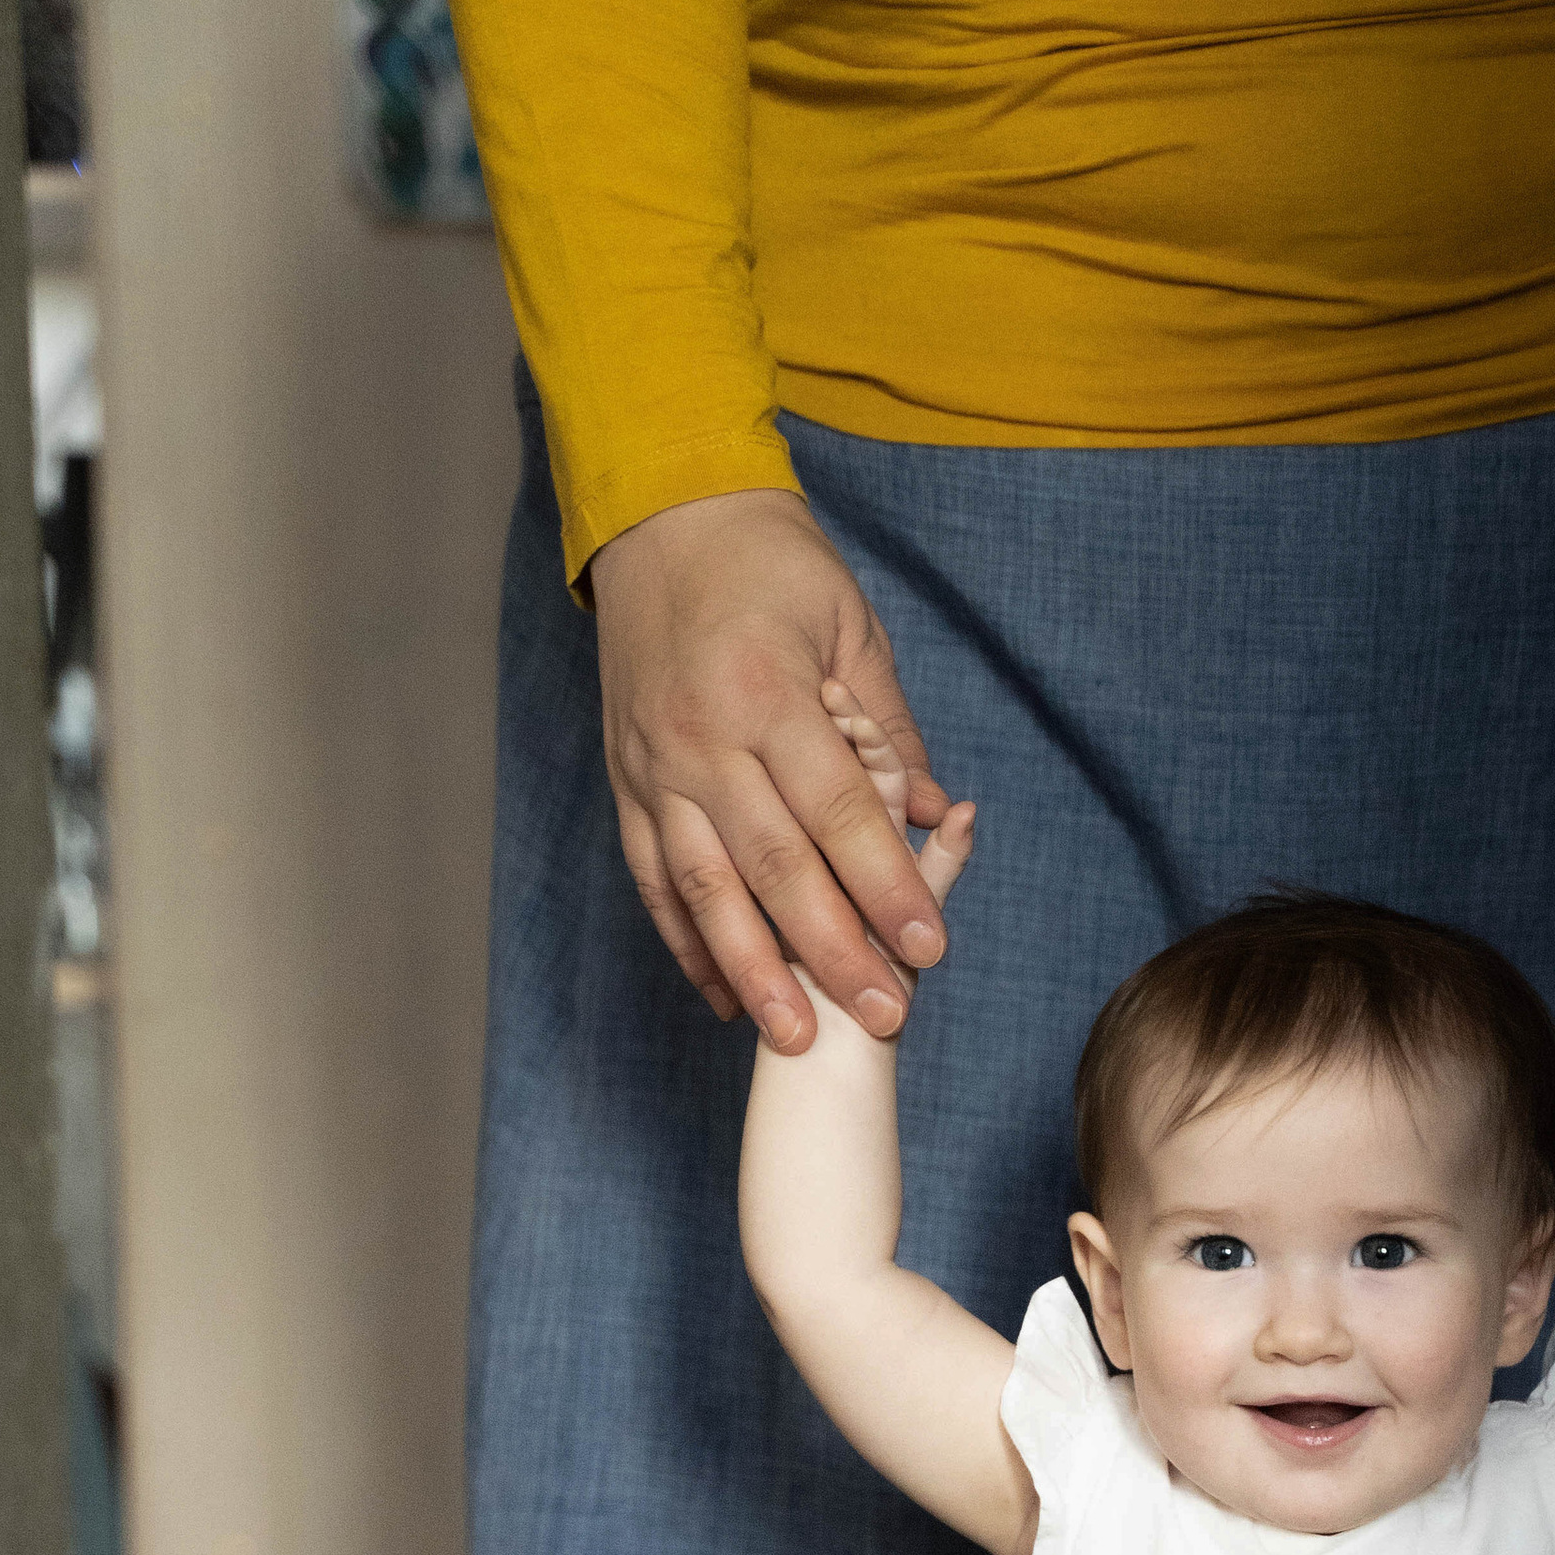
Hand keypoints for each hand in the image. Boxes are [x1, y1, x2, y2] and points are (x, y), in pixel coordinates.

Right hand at [589, 489, 951, 1049]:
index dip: (885, 885)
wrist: (660, 516)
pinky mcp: (625, 786)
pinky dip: (689, 947)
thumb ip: (884, 723)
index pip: (836, 811)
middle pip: (775, 866)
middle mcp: (702, 739)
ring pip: (706, 890)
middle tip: (885, 1014)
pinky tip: (726, 998)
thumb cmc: (769, 564)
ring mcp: (654, 768)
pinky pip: (654, 883)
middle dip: (834, 951)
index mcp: (765, 692)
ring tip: (798, 1037)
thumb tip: (928, 809)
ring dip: (754, 972)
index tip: (929, 949)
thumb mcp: (848, 622)